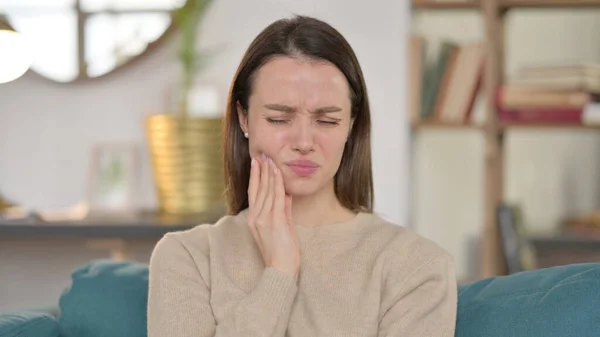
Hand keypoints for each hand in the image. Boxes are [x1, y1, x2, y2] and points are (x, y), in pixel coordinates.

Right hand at [247, 153, 300, 279]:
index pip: (253, 193)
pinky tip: (276, 172)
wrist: (281, 270)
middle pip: (258, 188)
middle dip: (260, 170)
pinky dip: (276, 183)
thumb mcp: (282, 227)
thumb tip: (285, 193)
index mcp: (254, 219)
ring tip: (269, 158)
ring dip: (268, 173)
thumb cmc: (282, 253)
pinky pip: (275, 197)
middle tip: (262, 154)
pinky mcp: (274, 221)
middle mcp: (256, 217)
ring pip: (266, 190)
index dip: (255, 177)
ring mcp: (264, 219)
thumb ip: (283, 209)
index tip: (256, 162)